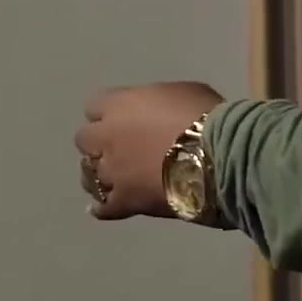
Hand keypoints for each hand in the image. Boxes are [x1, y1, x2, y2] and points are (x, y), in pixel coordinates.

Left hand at [74, 81, 223, 219]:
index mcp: (119, 105)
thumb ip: (155, 104)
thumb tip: (156, 114)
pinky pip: (103, 208)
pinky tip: (102, 208)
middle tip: (120, 149)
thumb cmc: (204, 116)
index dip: (108, 114)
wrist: (216, 155)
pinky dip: (101, 208)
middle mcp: (107, 137)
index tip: (125, 120)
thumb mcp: (180, 92)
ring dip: (100, 174)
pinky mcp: (125, 201)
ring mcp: (113, 172)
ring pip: (89, 176)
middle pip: (85, 140)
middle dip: (99, 143)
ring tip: (115, 178)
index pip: (95, 107)